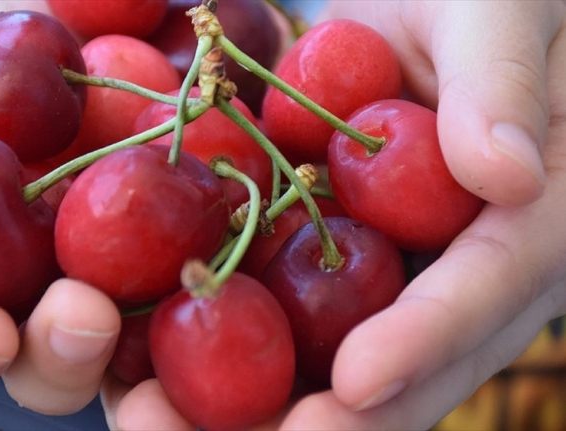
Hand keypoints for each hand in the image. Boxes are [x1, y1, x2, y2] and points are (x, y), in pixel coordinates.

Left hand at [101, 2, 565, 429]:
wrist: (406, 12)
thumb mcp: (493, 10)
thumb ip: (503, 82)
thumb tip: (510, 174)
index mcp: (529, 217)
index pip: (484, 290)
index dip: (424, 342)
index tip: (357, 383)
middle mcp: (457, 266)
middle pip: (406, 363)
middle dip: (333, 420)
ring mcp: (388, 270)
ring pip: (334, 356)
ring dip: (259, 406)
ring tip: (164, 425)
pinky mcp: (325, 255)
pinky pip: (281, 309)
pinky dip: (224, 341)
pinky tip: (152, 370)